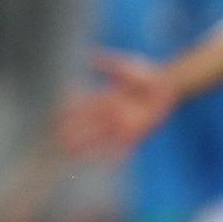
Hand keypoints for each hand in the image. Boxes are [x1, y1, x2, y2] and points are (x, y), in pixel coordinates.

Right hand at [52, 52, 180, 159]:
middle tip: (54, 140)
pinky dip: (113, 157)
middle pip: (87, 125)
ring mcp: (123, 126)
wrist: (168, 85)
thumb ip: (107, 63)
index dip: (70, 112)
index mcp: (107, 99)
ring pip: (99, 138)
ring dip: (85, 146)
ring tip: (69, 153)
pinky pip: (122, 148)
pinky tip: (104, 165)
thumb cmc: (147, 73)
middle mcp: (112, 115)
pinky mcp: (136, 134)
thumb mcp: (125, 65)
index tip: (55, 117)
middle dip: (72, 132)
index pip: (84, 107)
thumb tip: (89, 56)